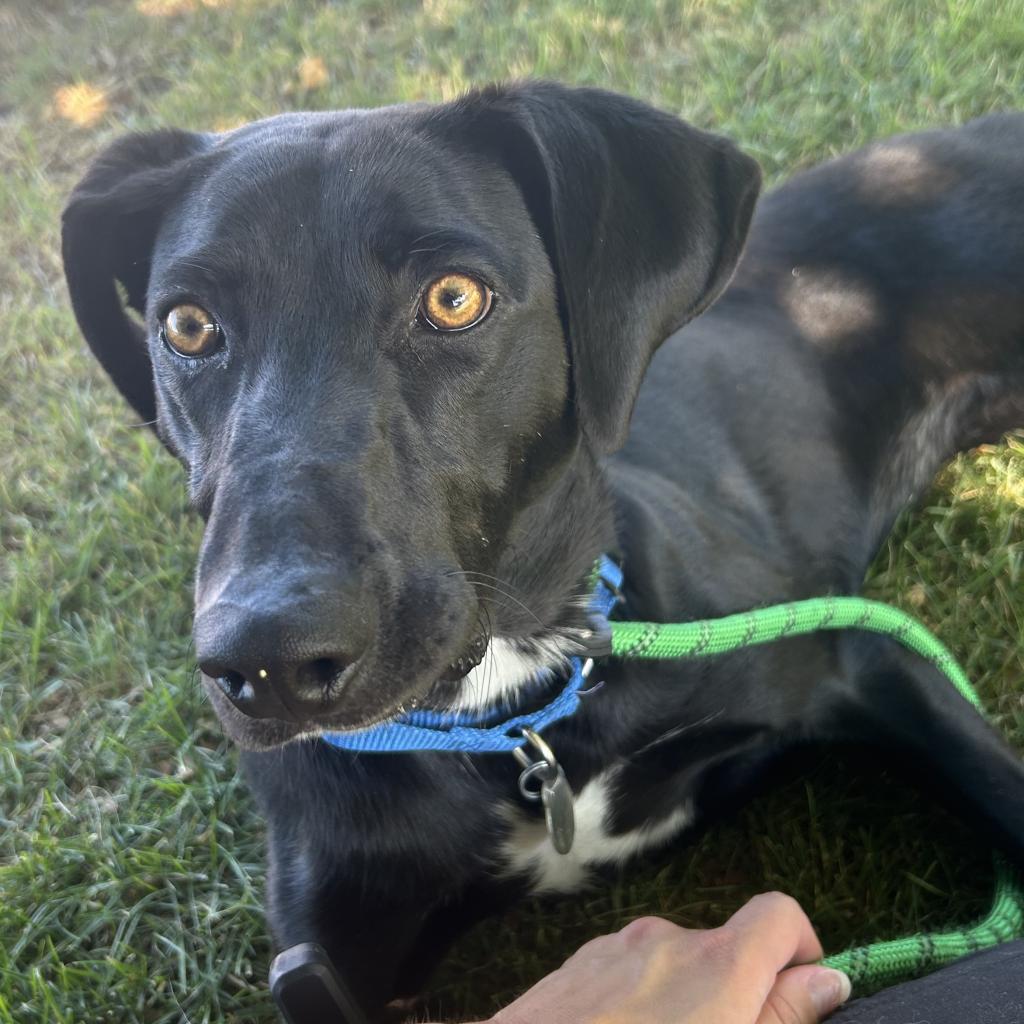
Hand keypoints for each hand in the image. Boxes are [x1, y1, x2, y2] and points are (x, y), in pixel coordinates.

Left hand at [489, 892, 850, 1023]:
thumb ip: (780, 1018)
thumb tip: (826, 979)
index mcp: (715, 963)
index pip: (779, 914)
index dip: (800, 953)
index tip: (797, 1003)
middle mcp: (666, 939)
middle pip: (725, 950)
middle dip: (737, 998)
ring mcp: (613, 948)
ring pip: (672, 968)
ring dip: (684, 1007)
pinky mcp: (574, 967)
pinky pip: (626, 975)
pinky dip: (638, 1006)